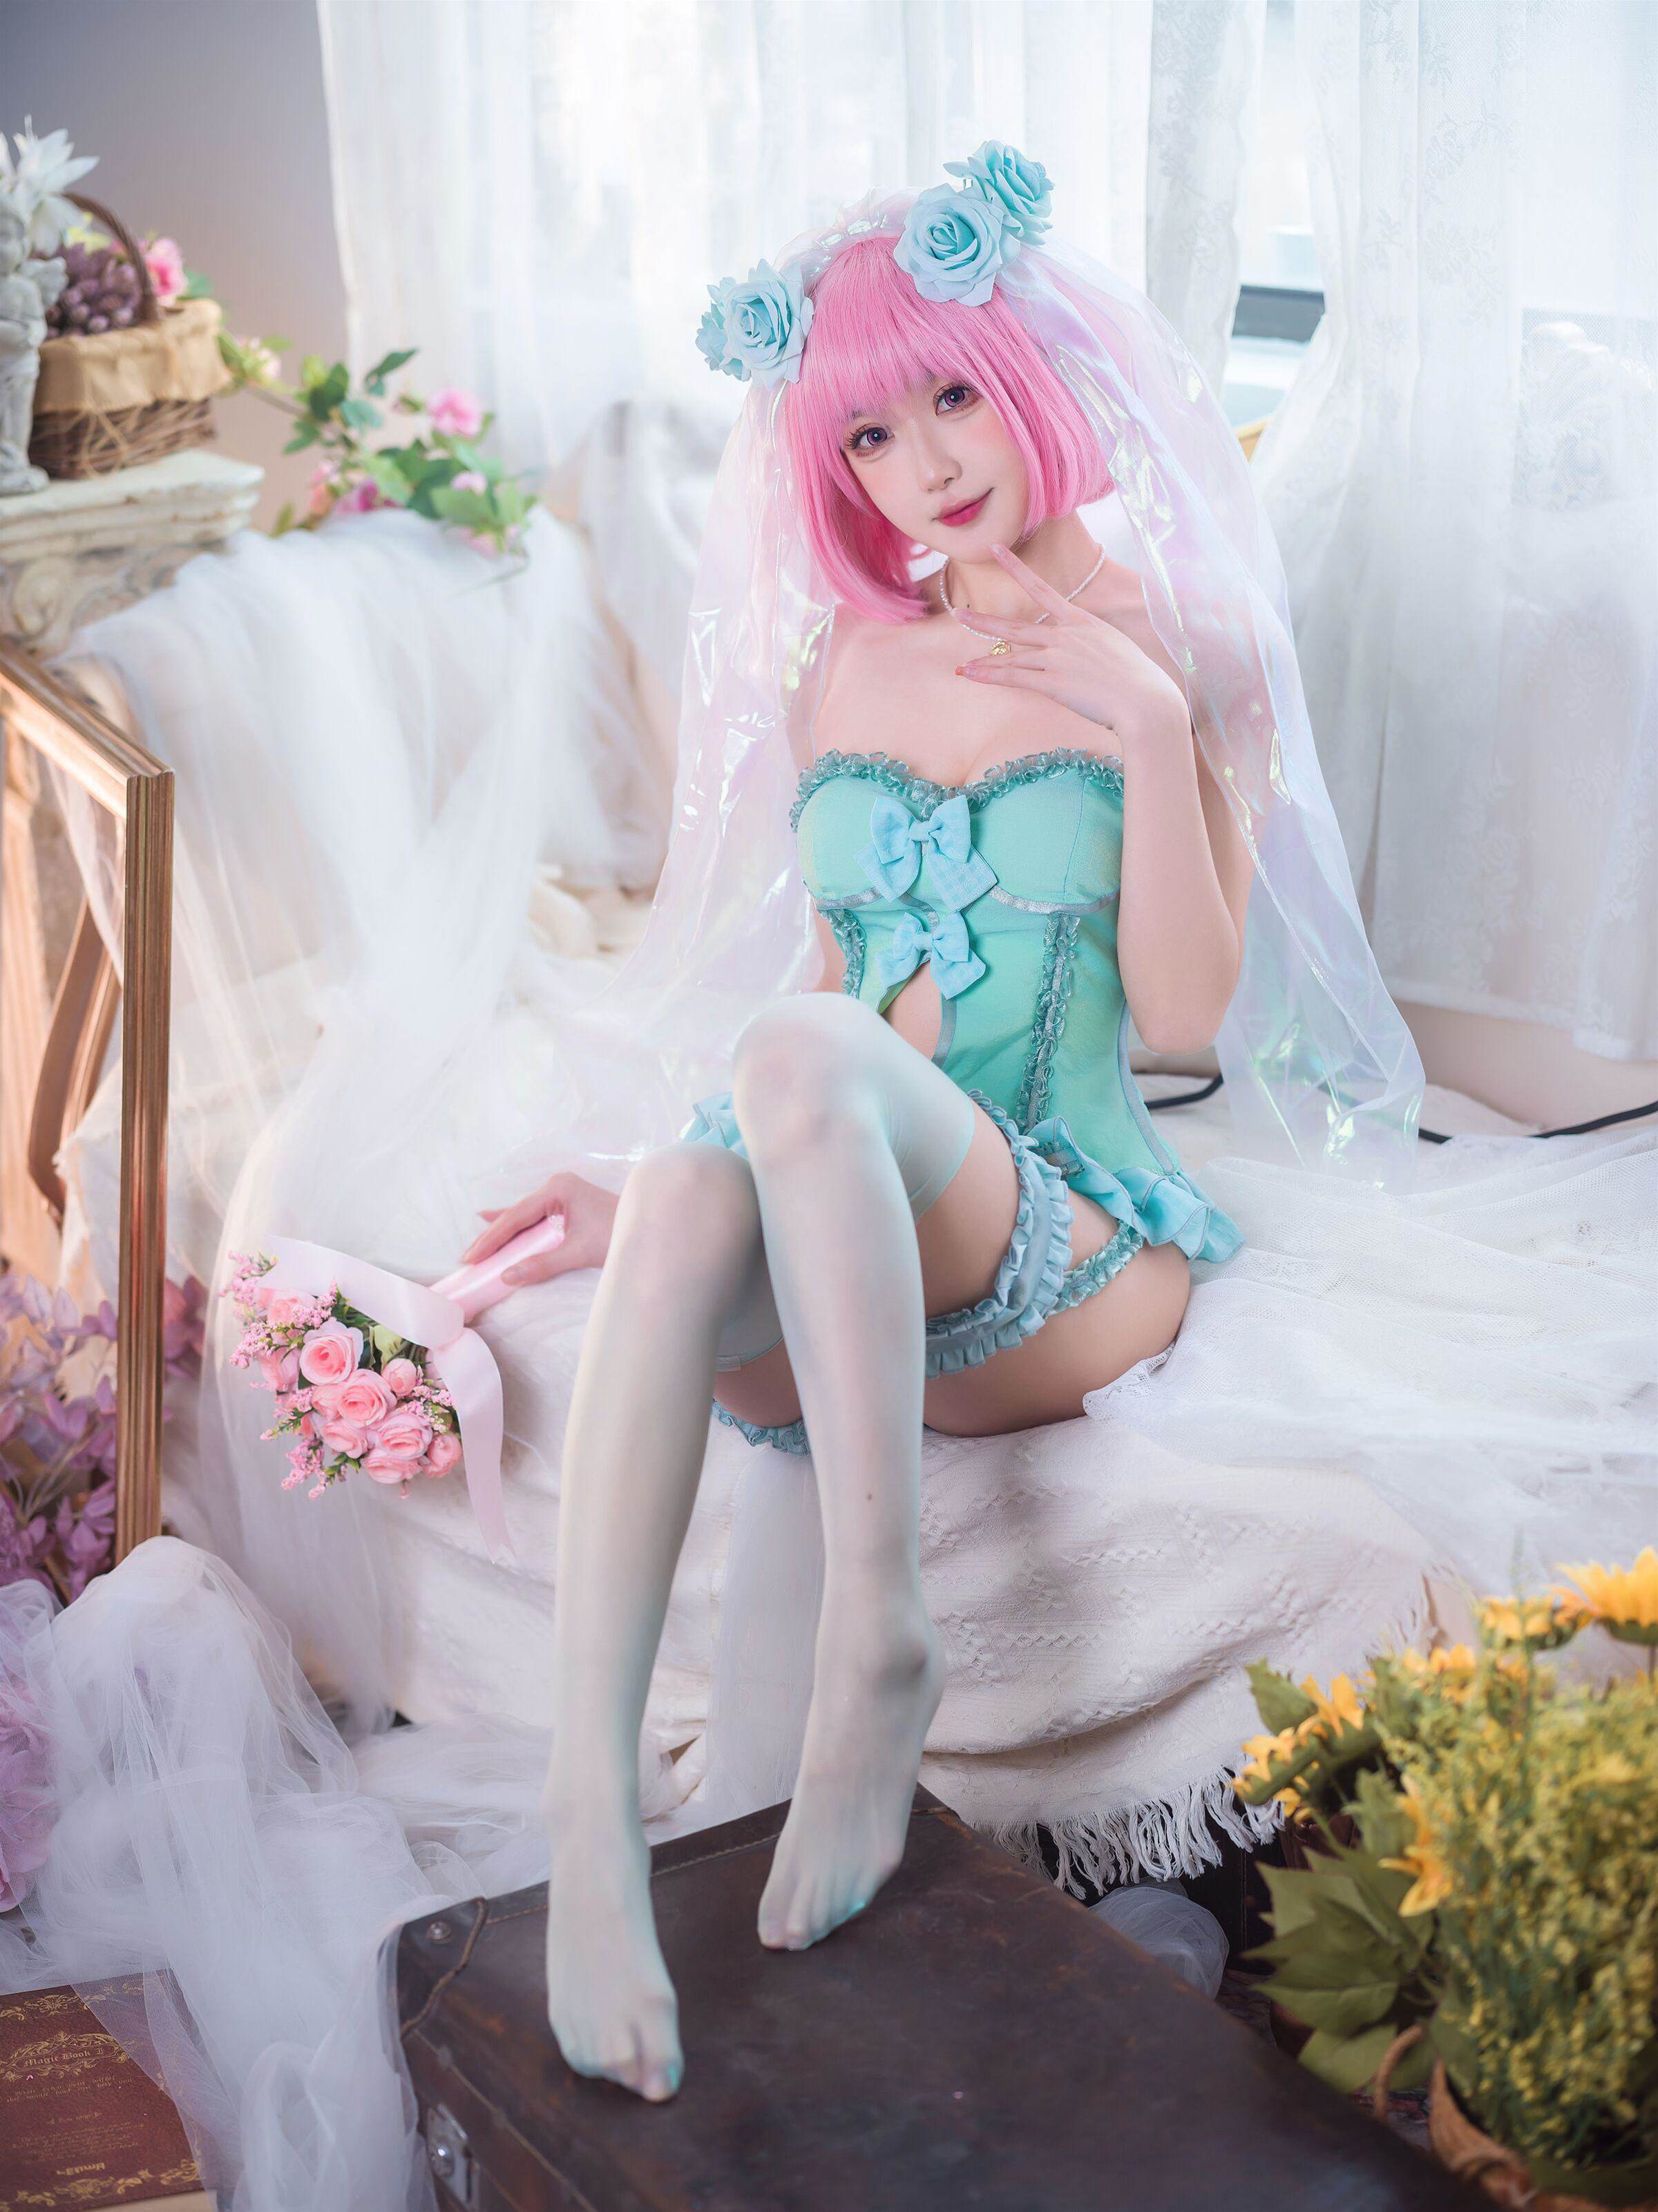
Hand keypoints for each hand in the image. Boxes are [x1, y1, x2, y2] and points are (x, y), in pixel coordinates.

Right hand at [459, 1173, 617, 1284]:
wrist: (650, 1228)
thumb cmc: (619, 1235)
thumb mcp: (579, 1252)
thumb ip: (542, 1264)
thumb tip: (507, 1276)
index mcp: (557, 1190)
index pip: (516, 1216)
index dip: (492, 1238)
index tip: (472, 1257)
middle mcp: (556, 1186)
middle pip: (516, 1214)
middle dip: (492, 1237)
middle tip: (468, 1257)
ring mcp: (561, 1194)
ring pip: (523, 1216)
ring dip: (502, 1233)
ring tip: (476, 1247)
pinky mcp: (566, 1204)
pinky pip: (534, 1216)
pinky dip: (516, 1224)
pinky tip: (492, 1218)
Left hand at [954, 541, 1188, 739]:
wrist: (1148, 701)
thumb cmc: (1138, 680)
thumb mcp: (1114, 650)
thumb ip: (1092, 645)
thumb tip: (1082, 650)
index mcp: (1082, 621)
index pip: (1043, 589)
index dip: (1016, 568)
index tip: (995, 549)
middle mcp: (1066, 635)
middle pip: (1017, 626)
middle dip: (985, 621)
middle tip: (960, 613)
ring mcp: (1059, 657)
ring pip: (1012, 655)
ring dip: (983, 660)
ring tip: (960, 666)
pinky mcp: (1055, 682)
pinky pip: (1015, 678)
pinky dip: (991, 677)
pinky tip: (972, 676)